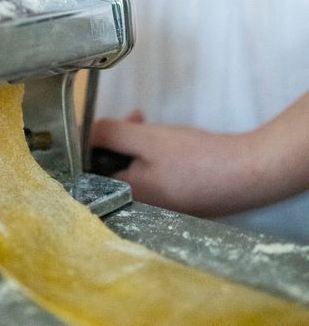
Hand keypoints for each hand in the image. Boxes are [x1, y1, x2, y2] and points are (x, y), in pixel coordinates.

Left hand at [91, 115, 264, 217]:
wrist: (246, 174)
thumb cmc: (194, 158)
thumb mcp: (145, 140)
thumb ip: (109, 134)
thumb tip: (82, 132)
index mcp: (125, 198)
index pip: (88, 173)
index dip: (88, 144)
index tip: (98, 122)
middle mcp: (138, 209)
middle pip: (109, 170)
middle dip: (113, 139)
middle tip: (129, 118)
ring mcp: (158, 208)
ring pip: (130, 169)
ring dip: (131, 143)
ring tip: (142, 120)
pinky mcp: (175, 202)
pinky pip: (149, 176)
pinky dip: (148, 155)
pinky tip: (160, 137)